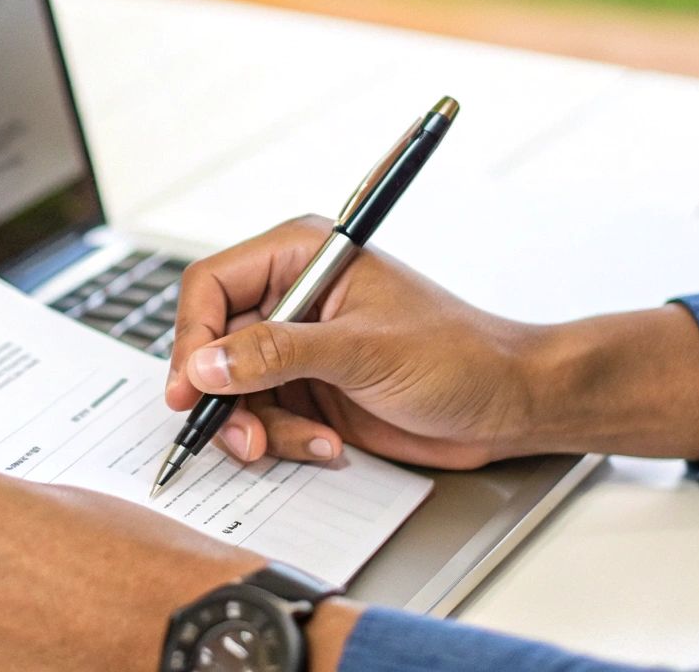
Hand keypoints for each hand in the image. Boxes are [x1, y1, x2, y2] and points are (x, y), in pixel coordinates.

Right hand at [166, 217, 698, 466]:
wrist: (508, 404)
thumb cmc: (459, 355)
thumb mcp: (363, 351)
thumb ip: (278, 353)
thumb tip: (207, 363)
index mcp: (302, 255)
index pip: (212, 286)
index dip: (192, 338)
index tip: (190, 388)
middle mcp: (291, 295)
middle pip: (213, 343)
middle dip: (224, 396)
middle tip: (242, 436)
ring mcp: (298, 344)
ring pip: (233, 389)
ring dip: (260, 425)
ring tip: (306, 442)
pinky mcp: (309, 386)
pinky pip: (264, 417)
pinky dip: (285, 439)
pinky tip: (326, 444)